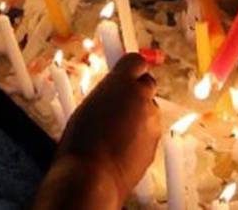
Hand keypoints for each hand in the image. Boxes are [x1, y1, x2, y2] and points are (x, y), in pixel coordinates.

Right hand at [39, 54, 160, 206]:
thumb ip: (107, 93)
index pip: (136, 61)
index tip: (126, 70)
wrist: (92, 176)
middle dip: (136, 91)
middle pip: (147, 85)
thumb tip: (114, 92)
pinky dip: (139, 135)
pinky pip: (149, 131)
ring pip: (149, 110)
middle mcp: (141, 98)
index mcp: (122, 82)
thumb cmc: (81, 141)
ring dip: (137, 115)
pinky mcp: (155, 143)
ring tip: (115, 131)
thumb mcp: (88, 104)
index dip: (131, 67)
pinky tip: (120, 145)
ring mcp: (152, 121)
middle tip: (119, 102)